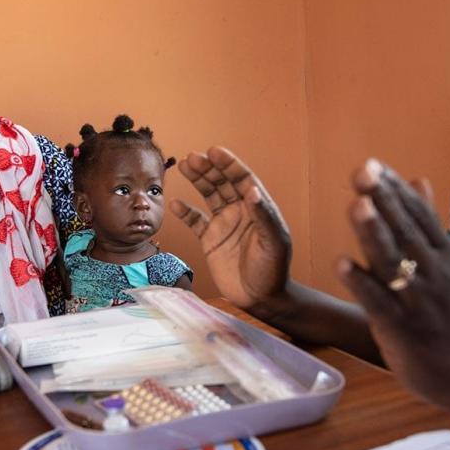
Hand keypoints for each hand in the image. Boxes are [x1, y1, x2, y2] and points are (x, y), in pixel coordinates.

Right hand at [170, 147, 291, 313]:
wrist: (261, 297)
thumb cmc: (273, 270)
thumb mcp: (274, 242)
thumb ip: (264, 216)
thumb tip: (252, 190)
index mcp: (257, 208)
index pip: (243, 179)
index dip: (229, 164)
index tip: (215, 152)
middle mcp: (240, 211)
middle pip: (222, 183)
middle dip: (208, 168)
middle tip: (193, 157)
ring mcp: (224, 224)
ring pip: (208, 195)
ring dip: (197, 180)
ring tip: (184, 165)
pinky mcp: (210, 240)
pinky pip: (195, 221)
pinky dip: (185, 212)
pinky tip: (176, 203)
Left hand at [336, 159, 449, 407]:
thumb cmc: (448, 314)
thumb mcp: (445, 263)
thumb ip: (427, 222)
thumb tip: (417, 178)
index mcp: (441, 254)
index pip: (417, 214)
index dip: (394, 189)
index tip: (372, 163)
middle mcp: (431, 272)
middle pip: (404, 231)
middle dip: (383, 200)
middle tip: (362, 170)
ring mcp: (417, 300)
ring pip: (392, 262)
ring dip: (373, 233)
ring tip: (356, 205)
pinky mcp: (401, 328)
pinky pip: (379, 302)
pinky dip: (361, 283)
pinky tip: (341, 264)